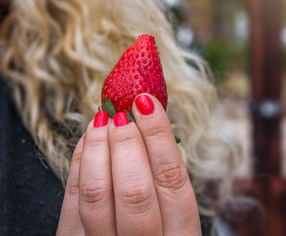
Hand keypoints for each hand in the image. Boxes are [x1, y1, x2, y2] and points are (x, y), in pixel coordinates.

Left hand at [56, 94, 201, 235]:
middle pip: (135, 189)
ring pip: (97, 195)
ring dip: (98, 148)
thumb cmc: (159, 235)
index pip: (171, 178)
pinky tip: (87, 139)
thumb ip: (165, 179)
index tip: (147, 101)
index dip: (159, 136)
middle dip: (126, 141)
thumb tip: (151, 123)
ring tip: (101, 118)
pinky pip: (71, 202)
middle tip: (122, 110)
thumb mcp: (175, 218)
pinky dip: (78, 163)